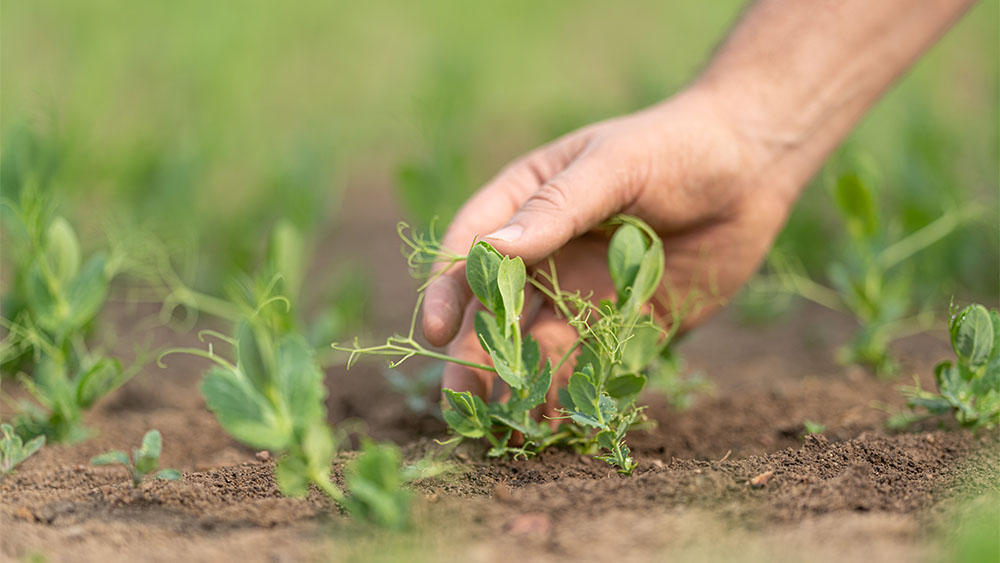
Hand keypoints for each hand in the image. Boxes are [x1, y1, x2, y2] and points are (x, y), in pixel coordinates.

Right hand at [422, 87, 796, 415]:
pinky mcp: (625, 323)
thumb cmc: (675, 147)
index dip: (450, 290)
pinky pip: (592, 364)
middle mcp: (548, 255)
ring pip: (540, 348)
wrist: (753, 167)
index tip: (437, 329)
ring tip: (505, 429)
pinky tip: (559, 424)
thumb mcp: (613, 166)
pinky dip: (573, 395)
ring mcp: (584, 292)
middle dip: (476, 357)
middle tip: (459, 403)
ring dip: (521, 387)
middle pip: (498, 312)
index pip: (473, 249)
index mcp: (527, 204)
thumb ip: (556, 209)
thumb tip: (493, 250)